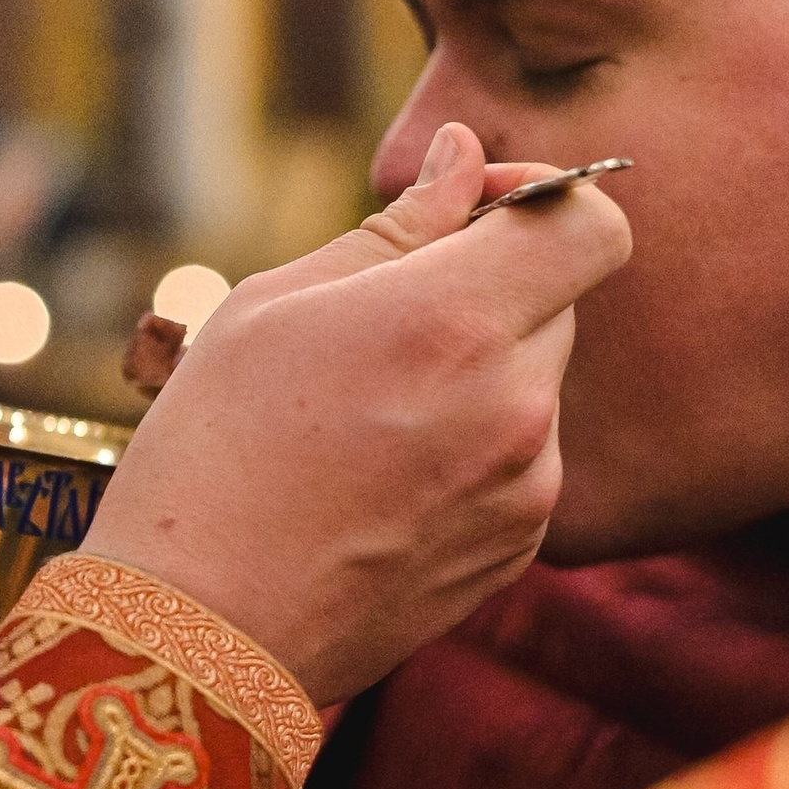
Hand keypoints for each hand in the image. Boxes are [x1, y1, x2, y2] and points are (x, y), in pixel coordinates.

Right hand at [79, 125, 631, 706]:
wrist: (199, 628)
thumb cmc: (212, 451)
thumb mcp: (275, 306)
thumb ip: (395, 227)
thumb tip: (462, 159)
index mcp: (453, 322)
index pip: (588, 223)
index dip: (544, 197)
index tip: (475, 208)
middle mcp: (513, 404)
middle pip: (559, 301)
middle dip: (490, 290)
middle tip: (381, 321)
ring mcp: (525, 487)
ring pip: (534, 385)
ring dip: (476, 374)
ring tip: (362, 419)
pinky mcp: (516, 550)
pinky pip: (520, 462)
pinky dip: (470, 449)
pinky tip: (377, 480)